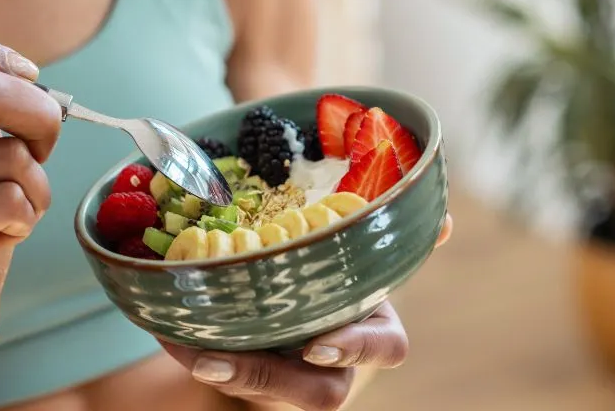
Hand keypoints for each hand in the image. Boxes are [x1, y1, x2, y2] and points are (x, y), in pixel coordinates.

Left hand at [163, 214, 453, 410]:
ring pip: (265, 390)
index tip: (316, 342)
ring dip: (225, 371)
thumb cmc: (337, 267)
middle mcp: (336, 361)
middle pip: (317, 391)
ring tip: (187, 349)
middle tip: (218, 361)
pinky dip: (193, 352)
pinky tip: (168, 328)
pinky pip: (226, 374)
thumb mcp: (365, 248)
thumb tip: (446, 221)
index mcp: (373, 326)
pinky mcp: (253, 374)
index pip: (385, 349)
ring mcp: (293, 376)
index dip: (355, 347)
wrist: (297, 291)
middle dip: (265, 377)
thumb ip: (394, 234)